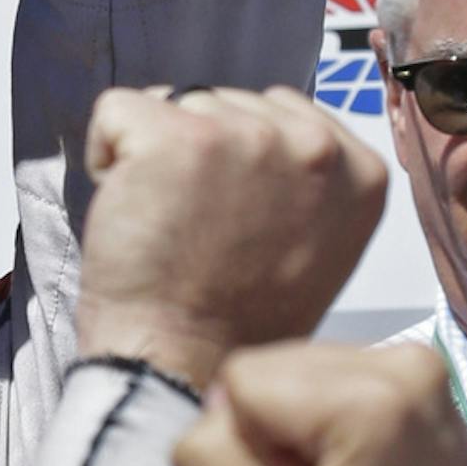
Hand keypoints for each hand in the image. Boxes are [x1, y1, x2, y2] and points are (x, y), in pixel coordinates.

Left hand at [75, 86, 386, 388]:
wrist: (182, 364)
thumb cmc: (237, 321)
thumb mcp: (315, 246)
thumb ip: (303, 182)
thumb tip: (259, 136)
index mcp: (360, 172)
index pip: (279, 112)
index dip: (241, 159)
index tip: (236, 218)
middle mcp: (316, 147)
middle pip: (227, 101)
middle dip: (201, 152)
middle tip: (198, 229)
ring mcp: (248, 137)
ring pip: (175, 103)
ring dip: (156, 155)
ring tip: (169, 227)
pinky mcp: (178, 137)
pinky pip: (117, 110)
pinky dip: (106, 154)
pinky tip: (130, 213)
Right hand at [172, 340, 466, 465]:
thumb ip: (205, 460)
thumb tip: (215, 405)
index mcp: (367, 400)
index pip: (241, 379)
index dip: (248, 447)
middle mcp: (404, 363)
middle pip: (275, 368)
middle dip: (275, 433)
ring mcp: (424, 366)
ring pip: (302, 372)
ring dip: (303, 430)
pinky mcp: (430, 378)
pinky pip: (337, 379)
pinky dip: (333, 425)